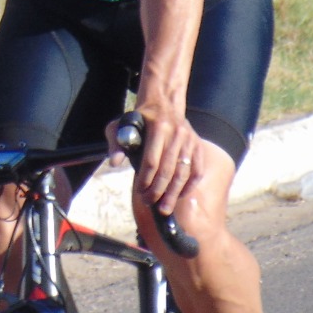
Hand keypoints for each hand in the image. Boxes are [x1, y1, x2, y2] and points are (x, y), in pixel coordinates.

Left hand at [107, 102, 202, 216]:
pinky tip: (179, 196)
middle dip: (158, 191)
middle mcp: (177, 133)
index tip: (139, 191)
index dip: (145, 179)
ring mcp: (190, 140)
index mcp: (158, 128)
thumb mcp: (119, 125)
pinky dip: (189, 186)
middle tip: (149, 203)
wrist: (163, 103)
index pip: (151, 160)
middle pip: (168, 170)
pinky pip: (197, 170)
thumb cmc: (138, 118)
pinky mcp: (198, 145)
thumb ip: (115, 143)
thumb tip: (114, 163)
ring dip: (173, 193)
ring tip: (164, 208)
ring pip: (184, 172)